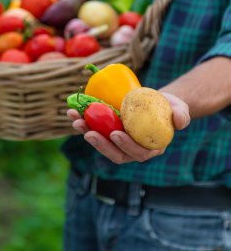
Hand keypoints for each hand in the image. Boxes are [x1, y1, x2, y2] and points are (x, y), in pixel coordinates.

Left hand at [67, 92, 189, 163]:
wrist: (158, 102)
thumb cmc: (169, 108)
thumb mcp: (180, 110)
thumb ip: (182, 116)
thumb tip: (180, 122)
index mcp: (150, 148)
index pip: (137, 152)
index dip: (125, 146)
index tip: (115, 134)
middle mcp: (132, 149)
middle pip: (115, 153)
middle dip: (100, 144)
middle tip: (89, 132)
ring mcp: (119, 141)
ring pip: (102, 142)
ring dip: (87, 132)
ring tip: (75, 120)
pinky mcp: (109, 131)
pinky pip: (96, 130)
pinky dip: (84, 122)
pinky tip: (74, 113)